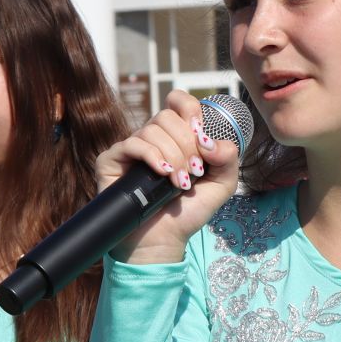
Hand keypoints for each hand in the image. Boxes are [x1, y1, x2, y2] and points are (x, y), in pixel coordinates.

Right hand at [98, 90, 239, 264]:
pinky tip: (162, 174)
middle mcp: (152, 137)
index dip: (191, 110)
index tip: (201, 136)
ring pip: (152, 129)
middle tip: (193, 172)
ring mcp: (131, 148)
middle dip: (187, 144)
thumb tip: (210, 140)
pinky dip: (152, 156)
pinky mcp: (112, 160)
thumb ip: (227, 158)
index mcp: (176, 136)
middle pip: (168, 116)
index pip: (178, 101)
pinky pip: (132, 143)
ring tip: (179, 183)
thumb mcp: (221, 185)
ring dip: (173, 157)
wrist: (162, 240)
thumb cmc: (187, 212)